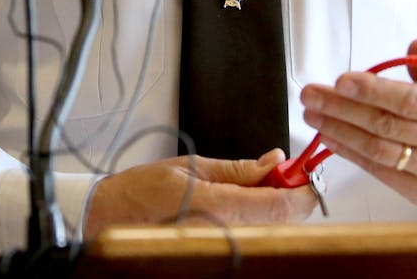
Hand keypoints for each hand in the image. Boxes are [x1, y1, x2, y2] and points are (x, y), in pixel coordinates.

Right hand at [83, 149, 316, 236]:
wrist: (108, 220)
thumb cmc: (139, 193)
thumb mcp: (191, 166)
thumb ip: (238, 168)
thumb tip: (272, 161)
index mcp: (219, 207)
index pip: (281, 205)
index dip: (303, 190)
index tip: (308, 174)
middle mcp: (224, 234)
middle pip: (282, 222)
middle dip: (290, 196)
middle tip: (283, 174)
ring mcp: (221, 248)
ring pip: (269, 231)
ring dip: (274, 208)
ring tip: (259, 186)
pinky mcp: (216, 255)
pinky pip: (250, 239)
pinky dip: (257, 221)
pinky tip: (245, 205)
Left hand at [298, 38, 416, 210]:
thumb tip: (415, 45)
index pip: (411, 101)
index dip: (372, 91)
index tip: (340, 80)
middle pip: (387, 126)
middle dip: (342, 108)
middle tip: (312, 94)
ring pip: (379, 150)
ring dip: (339, 131)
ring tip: (313, 114)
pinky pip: (381, 171)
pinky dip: (351, 153)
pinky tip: (331, 136)